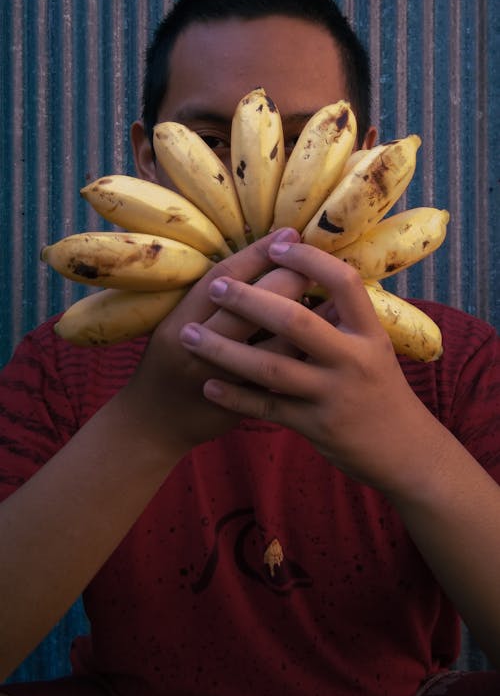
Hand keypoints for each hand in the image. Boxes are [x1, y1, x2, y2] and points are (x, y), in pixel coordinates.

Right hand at [117, 228, 306, 463]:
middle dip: (287, 281)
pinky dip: (304, 357)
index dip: (257, 253)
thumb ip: (211, 299)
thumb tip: (262, 258)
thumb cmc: (169, 363)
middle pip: (250, 308)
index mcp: (178, 322)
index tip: (288, 233)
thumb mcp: (176, 324)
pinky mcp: (242, 406)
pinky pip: (282, 379)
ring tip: (329, 298)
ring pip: (272, 348)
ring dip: (304, 321)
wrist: (153, 424)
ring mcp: (221, 381)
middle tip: (314, 263)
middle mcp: (197, 350)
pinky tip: (327, 339)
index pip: (222, 278)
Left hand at [179, 238, 439, 492]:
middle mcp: (353, 360)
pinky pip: (266, 408)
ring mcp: (333, 395)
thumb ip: (342, 318)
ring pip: (270, 368)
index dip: (309, 259)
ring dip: (224, 350)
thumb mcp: (374, 348)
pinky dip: (235, 397)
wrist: (404, 451)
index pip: (343, 282)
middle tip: (216, 286)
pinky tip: (207, 385)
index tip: (277, 244)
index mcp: (369, 333)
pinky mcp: (316, 426)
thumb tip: (304, 272)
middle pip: (295, 322)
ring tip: (188, 335)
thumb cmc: (379, 389)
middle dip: (250, 300)